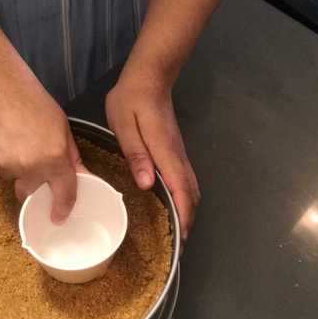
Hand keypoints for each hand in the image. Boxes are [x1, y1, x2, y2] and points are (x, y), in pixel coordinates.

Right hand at [0, 60, 84, 222]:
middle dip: (35, 186)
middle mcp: (30, 167)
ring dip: (18, 169)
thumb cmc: (31, 98)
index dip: (62, 208)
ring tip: (16, 141)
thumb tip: (79, 173)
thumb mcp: (61, 124)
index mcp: (54, 157)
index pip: (63, 193)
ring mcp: (6, 166)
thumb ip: (70, 153)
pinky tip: (2, 137)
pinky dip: (2, 159)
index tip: (59, 217)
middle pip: (32, 192)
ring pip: (14, 179)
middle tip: (34, 165)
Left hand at [106, 77, 199, 239]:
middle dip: (188, 218)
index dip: (183, 215)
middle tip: (177, 242)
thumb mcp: (125, 125)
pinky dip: (184, 196)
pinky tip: (172, 203)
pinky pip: (184, 178)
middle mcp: (177, 156)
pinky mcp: (175, 150)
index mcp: (165, 153)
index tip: (181, 238)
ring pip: (191, 186)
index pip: (181, 190)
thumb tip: (147, 184)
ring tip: (176, 228)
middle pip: (192, 192)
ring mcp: (179, 153)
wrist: (150, 77)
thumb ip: (136, 154)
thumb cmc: (132, 99)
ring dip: (187, 208)